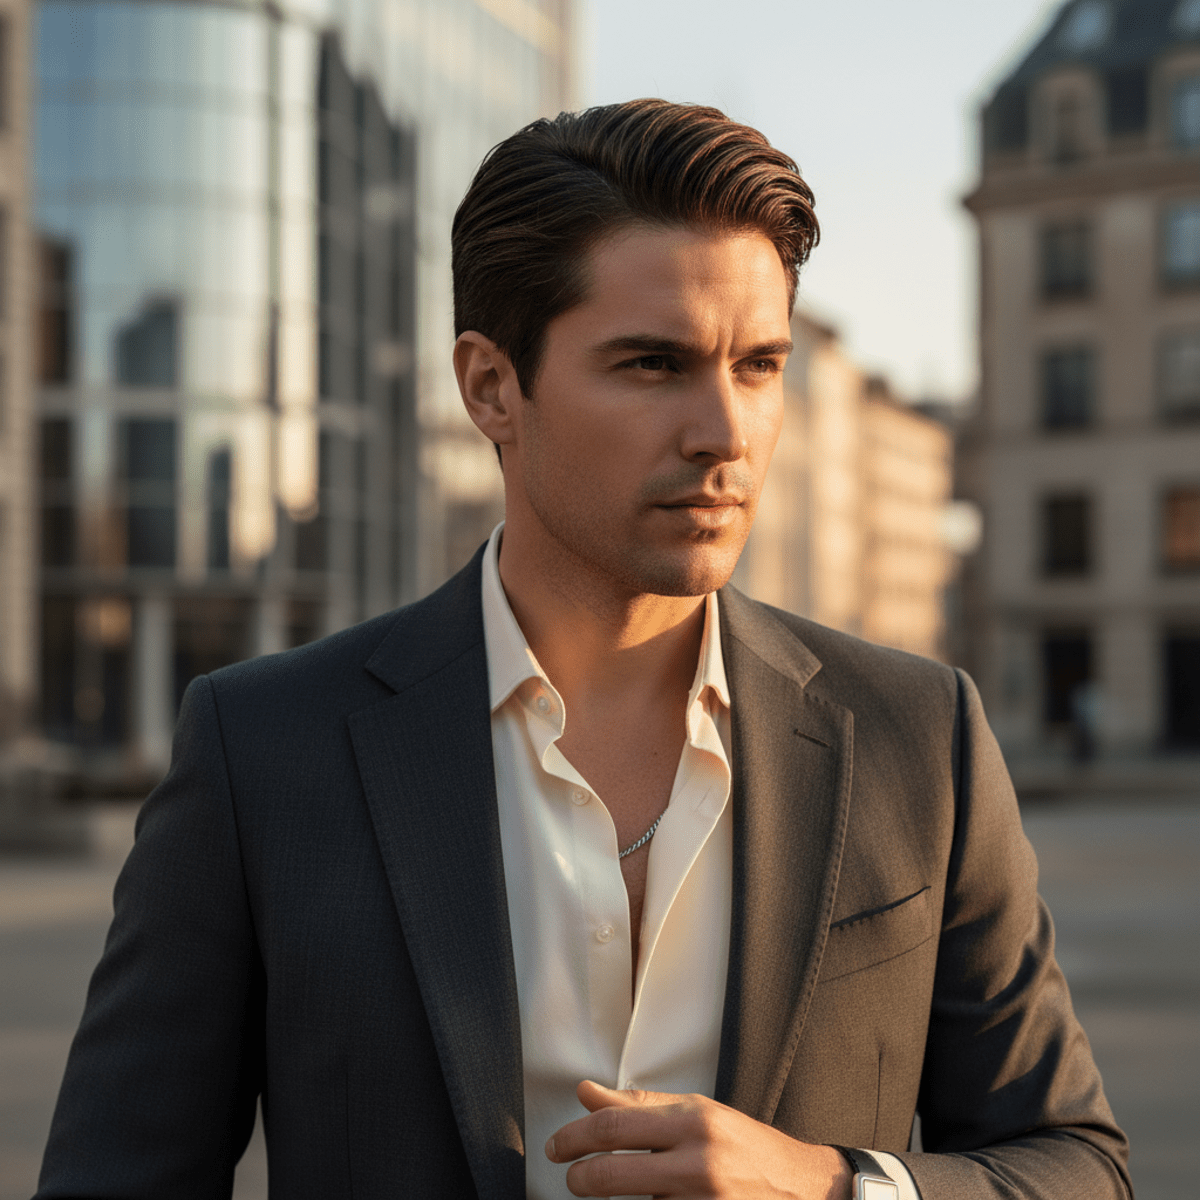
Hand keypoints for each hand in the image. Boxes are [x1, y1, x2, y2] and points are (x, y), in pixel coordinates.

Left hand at [545, 1080, 852, 1197]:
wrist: (802, 1187)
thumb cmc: (746, 1146)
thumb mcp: (696, 1112)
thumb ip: (639, 1105)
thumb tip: (586, 1093)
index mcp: (693, 1121)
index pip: (614, 1126)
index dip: (575, 1137)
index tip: (558, 1147)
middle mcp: (698, 1161)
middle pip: (613, 1172)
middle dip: (580, 1178)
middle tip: (570, 1178)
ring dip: (616, 1199)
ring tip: (612, 1189)